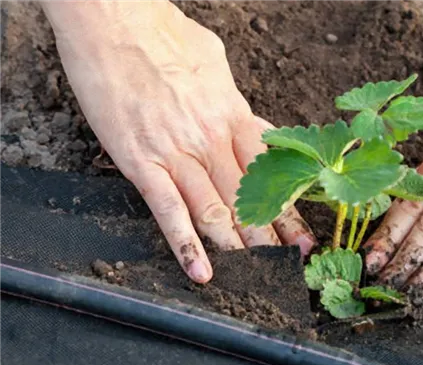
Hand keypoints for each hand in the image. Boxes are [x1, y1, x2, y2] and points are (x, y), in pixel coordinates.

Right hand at [44, 2, 315, 282]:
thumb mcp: (214, 63)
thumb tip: (252, 123)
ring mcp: (176, 151)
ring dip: (239, 247)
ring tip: (259, 275)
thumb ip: (235, 101)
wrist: (112, 18)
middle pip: (249, 196)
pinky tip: (200, 270)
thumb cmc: (162, 33)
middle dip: (274, 234)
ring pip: (215, 209)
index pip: (270, 170)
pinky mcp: (140, 160)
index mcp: (232, 113)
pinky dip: (185, 244)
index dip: (290, 205)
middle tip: (294, 263)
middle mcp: (211, 137)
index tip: (305, 230)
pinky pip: (167, 209)